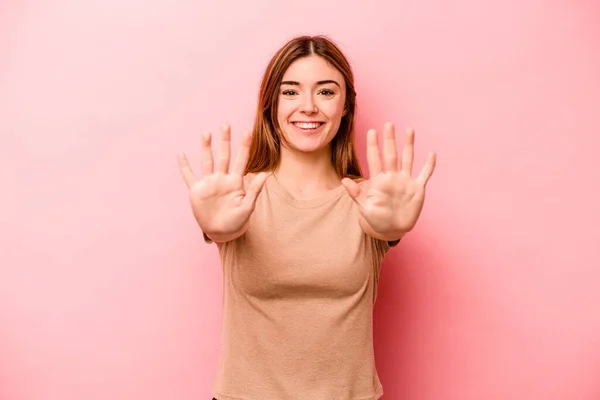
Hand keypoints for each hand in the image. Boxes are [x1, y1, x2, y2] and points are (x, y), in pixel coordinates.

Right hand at [177, 124, 267, 241]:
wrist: (222, 232)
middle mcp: (222, 179)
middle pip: (224, 156)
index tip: (247, 132)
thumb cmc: (237, 221)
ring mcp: (209, 184)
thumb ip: (254, 190)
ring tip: (206, 133)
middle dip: (225, 141)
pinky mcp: (196, 191)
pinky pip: (189, 176)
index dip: (244, 147)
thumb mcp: (248, 207)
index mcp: (236, 182)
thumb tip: (265, 174)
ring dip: (206, 148)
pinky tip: (181, 154)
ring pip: (207, 162)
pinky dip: (185, 166)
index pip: (241, 160)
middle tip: (225, 125)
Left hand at [341, 122, 435, 240]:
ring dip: (409, 145)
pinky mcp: (417, 189)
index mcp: (378, 181)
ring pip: (408, 159)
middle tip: (388, 124)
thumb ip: (356, 194)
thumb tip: (344, 180)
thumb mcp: (364, 208)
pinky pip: (424, 174)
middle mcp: (392, 177)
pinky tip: (431, 153)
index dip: (373, 146)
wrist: (392, 230)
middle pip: (391, 155)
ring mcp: (405, 182)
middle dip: (390, 140)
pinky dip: (429, 165)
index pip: (375, 160)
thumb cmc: (376, 219)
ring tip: (409, 129)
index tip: (371, 131)